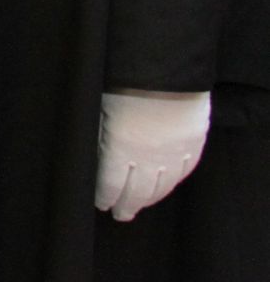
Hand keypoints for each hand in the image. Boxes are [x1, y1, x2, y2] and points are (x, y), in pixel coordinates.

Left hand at [95, 89, 210, 221]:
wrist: (165, 66)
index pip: (111, 184)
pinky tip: (164, 188)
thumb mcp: (98, 107)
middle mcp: (148, 157)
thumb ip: (96, 134)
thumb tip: (89, 156)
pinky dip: (171, 183)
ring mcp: (173, 152)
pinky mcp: (193, 144)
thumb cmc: (121, 81)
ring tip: (139, 207)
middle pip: (137, 191)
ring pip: (161, 186)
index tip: (101, 203)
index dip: (105, 196)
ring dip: (150, 199)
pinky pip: (182, 172)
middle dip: (127, 205)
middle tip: (120, 214)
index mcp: (120, 148)